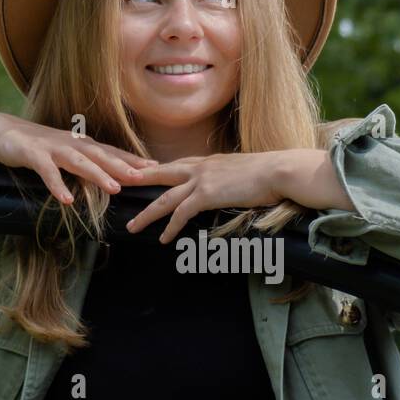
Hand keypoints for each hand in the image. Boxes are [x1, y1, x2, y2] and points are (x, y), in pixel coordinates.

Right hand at [0, 115, 156, 204]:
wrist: (2, 130)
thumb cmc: (38, 145)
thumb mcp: (66, 153)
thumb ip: (86, 162)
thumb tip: (111, 177)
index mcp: (81, 144)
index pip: (112, 152)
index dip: (133, 160)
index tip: (156, 169)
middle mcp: (72, 144)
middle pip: (101, 155)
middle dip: (123, 167)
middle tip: (144, 178)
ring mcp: (53, 149)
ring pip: (79, 162)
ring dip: (97, 175)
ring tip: (114, 189)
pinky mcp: (33, 156)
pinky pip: (47, 173)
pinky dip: (57, 186)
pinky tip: (66, 201)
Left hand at [124, 152, 294, 243]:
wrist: (279, 170)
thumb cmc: (269, 173)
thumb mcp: (243, 170)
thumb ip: (229, 176)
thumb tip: (230, 185)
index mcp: (208, 161)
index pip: (176, 165)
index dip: (158, 171)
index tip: (142, 174)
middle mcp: (200, 167)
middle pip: (160, 176)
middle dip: (138, 183)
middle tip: (120, 189)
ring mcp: (201, 180)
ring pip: (165, 198)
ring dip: (147, 214)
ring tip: (133, 226)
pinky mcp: (207, 194)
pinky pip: (181, 213)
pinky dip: (170, 227)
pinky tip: (163, 238)